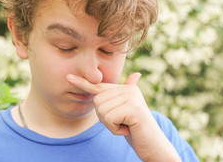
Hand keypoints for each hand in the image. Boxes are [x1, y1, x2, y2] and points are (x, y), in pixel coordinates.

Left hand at [66, 73, 180, 161]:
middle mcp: (128, 89)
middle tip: (122, 123)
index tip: (68, 77)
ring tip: (126, 126)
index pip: (99, 86)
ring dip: (110, 125)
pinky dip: (115, 130)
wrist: (154, 146)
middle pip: (97, 102)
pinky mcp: (133, 109)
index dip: (82, 83)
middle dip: (105, 118)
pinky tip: (128, 129)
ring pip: (101, 111)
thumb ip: (122, 95)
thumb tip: (136, 75)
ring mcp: (132, 97)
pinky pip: (108, 119)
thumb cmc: (136, 129)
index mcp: (124, 89)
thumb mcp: (126, 111)